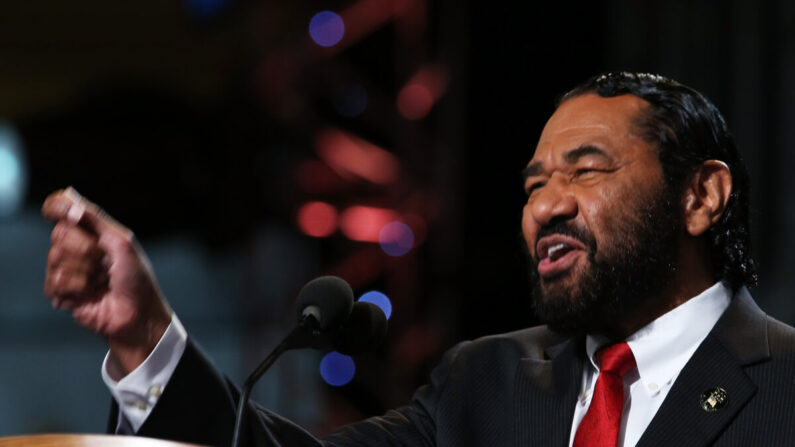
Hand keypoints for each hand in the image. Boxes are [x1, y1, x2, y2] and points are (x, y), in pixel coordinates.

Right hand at [42, 187, 171, 375]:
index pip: (63, 210)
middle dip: (85, 248)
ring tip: (100, 281)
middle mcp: (77, 248)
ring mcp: (67, 270)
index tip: (66, 212)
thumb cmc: (136, 279)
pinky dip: (76, 288)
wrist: (137, 314)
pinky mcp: (61, 293)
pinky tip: (90, 295)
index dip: (59, 207)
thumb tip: (71, 199)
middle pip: (60, 233)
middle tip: (103, 262)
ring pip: (55, 257)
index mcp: (93, 232)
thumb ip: (96, 219)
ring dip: (83, 270)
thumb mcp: (122, 242)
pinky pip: (54, 282)